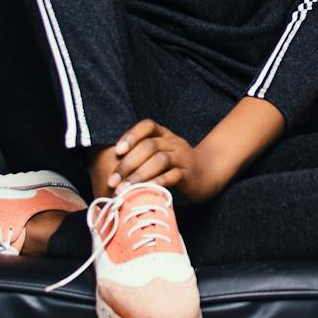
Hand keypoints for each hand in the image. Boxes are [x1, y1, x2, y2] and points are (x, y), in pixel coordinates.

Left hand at [108, 118, 233, 203]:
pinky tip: (144, 191)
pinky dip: (157, 183)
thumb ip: (140, 154)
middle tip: (112, 180)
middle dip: (128, 163)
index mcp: (164, 134)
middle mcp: (174, 142)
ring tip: (124, 189)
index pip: (147, 126)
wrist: (206, 174)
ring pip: (159, 161)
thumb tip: (111, 165)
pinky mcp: (189, 174)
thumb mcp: (160, 153)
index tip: (117, 151)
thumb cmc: (175, 165)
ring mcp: (183, 157)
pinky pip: (172, 177)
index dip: (131, 135)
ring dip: (139, 175)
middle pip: (149, 146)